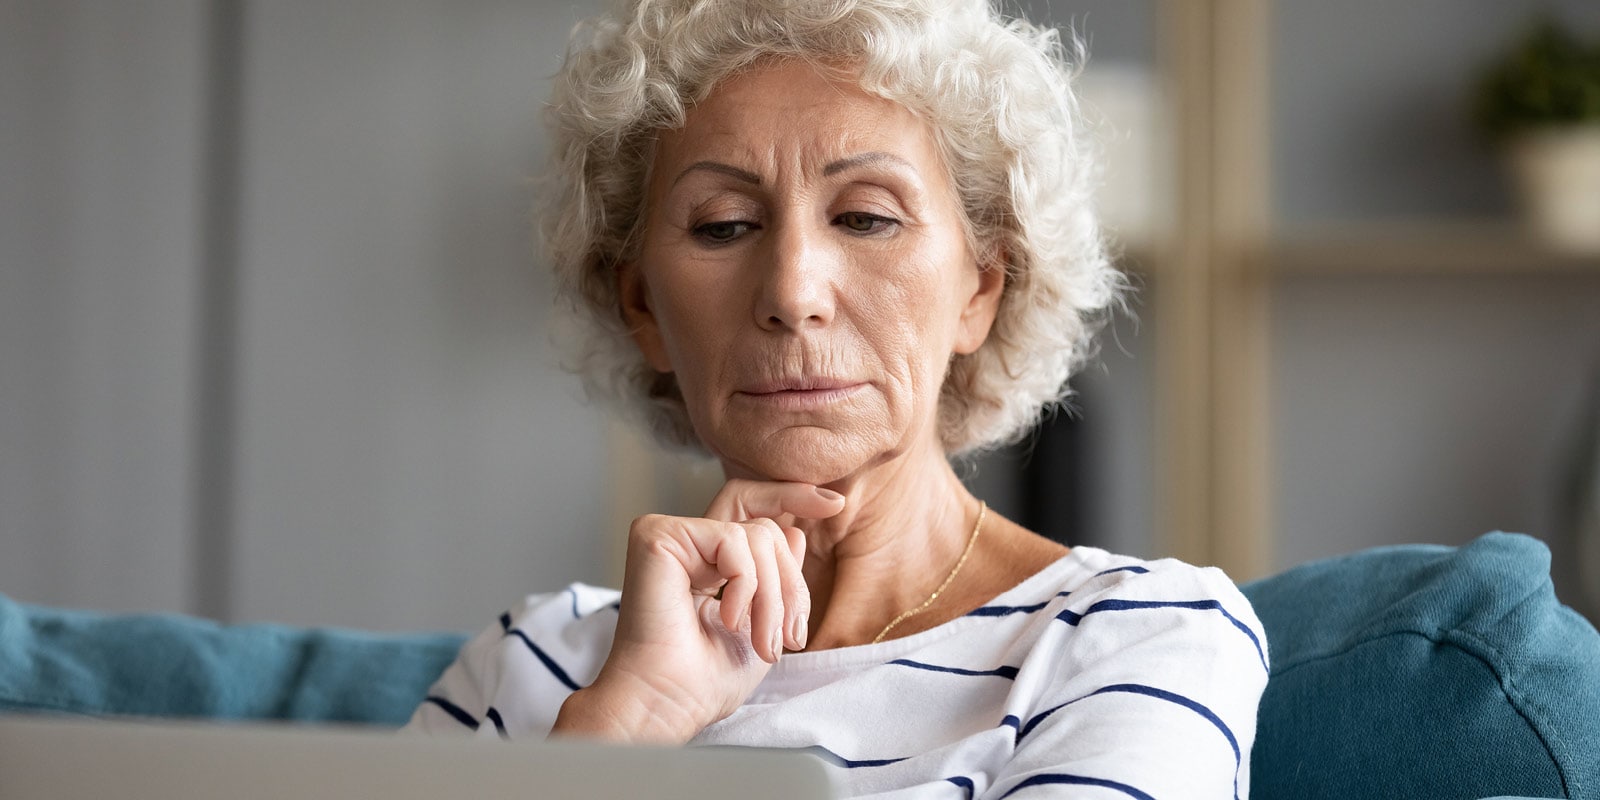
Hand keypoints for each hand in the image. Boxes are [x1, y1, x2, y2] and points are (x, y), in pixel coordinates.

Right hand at [551, 479, 845, 743]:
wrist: (668, 704)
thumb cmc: (704, 681)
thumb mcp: (763, 625)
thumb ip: (777, 578)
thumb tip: (795, 531)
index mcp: (706, 561)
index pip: (751, 509)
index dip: (792, 497)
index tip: (835, 504)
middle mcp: (686, 543)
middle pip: (765, 526)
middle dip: (790, 583)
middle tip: (790, 636)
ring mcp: (670, 536)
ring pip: (758, 535)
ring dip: (773, 597)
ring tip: (762, 641)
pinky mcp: (658, 536)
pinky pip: (733, 540)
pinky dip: (746, 584)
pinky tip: (728, 619)